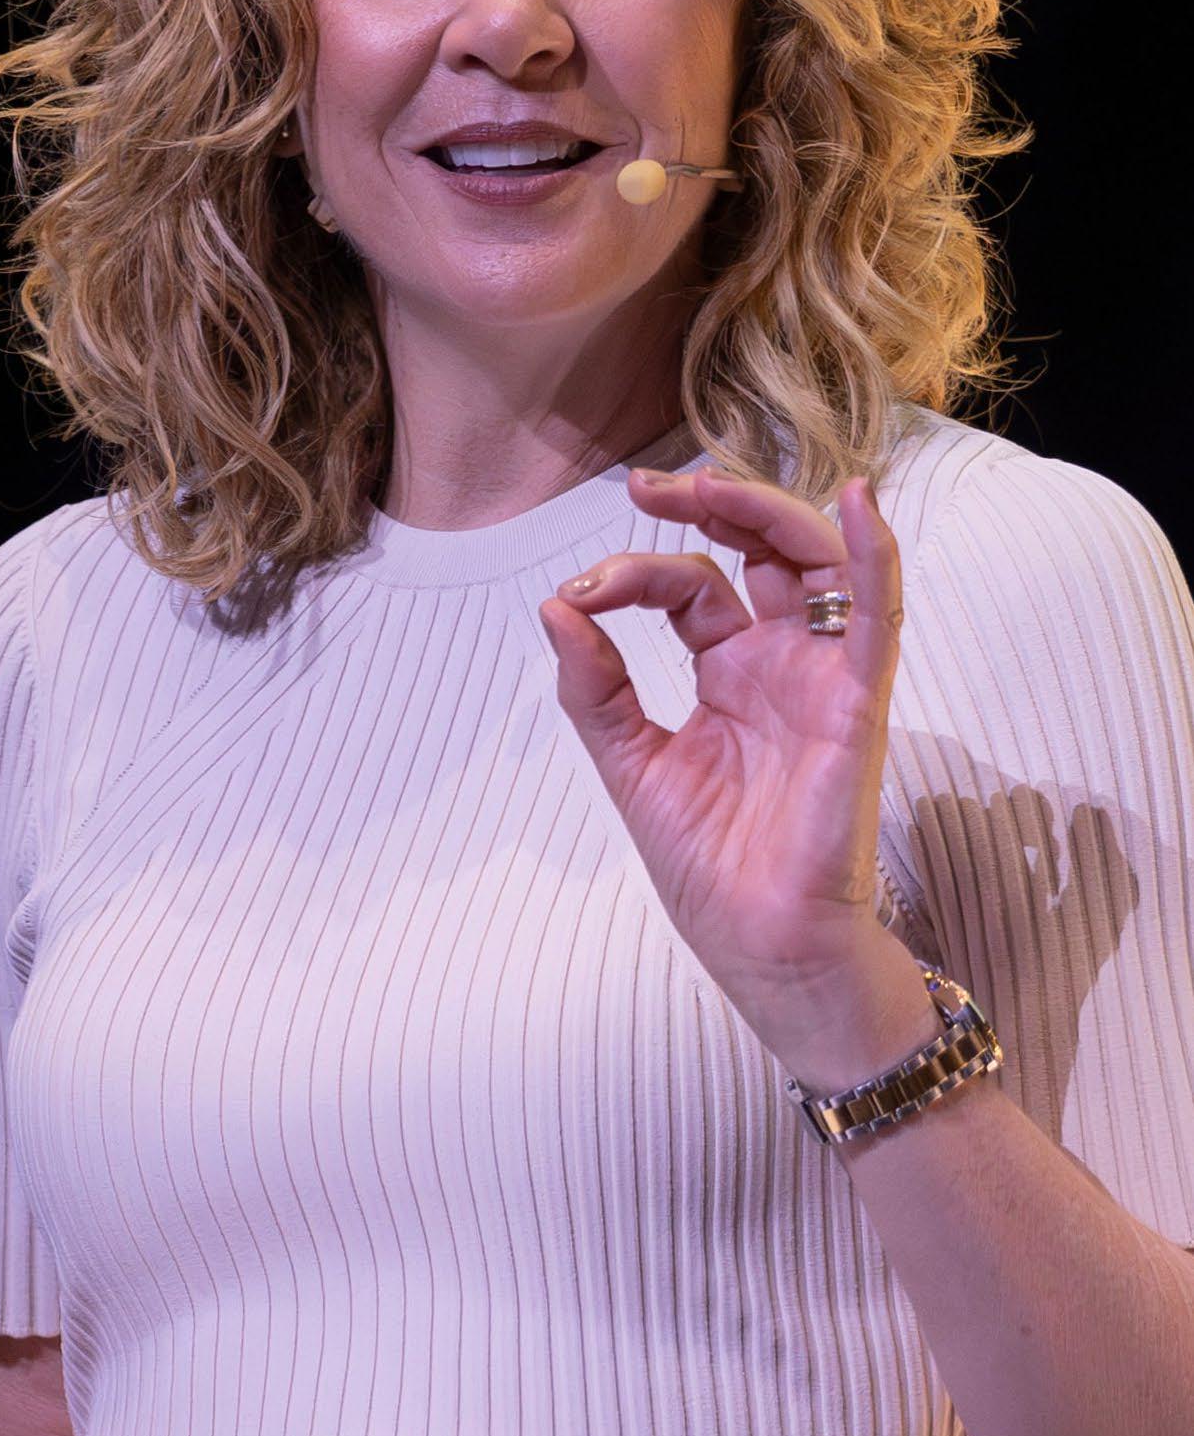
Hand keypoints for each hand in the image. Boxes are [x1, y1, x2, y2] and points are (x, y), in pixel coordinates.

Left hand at [538, 466, 936, 1079]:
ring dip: (766, 511)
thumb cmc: (711, 870)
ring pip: (814, 562)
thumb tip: (554, 608)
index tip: (578, 597)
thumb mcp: (630, 766)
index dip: (633, 575)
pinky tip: (856, 504)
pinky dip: (874, 557)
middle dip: (706, 507)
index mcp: (729, 673)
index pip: (688, 588)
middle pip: (758, 550)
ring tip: (702, 488)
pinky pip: (880, 617)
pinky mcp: (857, 705)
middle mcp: (780, 663)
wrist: (762, 948)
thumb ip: (595, 690)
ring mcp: (822, 678)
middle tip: (644, 489)